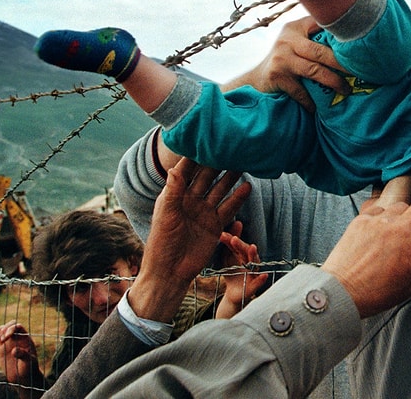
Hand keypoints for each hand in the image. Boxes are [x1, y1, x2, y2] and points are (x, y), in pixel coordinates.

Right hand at [0, 321, 43, 388]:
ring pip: (4, 330)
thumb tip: (14, 350)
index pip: (18, 327)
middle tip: (1, 339)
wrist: (23, 377)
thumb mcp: (28, 363)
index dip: (12, 328)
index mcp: (25, 339)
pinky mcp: (3, 348)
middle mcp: (18, 338)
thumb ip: (23, 355)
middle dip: (4, 329)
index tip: (7, 336)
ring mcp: (10, 342)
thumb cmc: (29, 369)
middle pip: (10, 326)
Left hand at [128, 158, 251, 322]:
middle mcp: (190, 200)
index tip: (205, 139)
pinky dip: (238, 198)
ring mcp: (204, 212)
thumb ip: (173, 192)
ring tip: (243, 162)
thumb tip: (174, 168)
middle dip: (217, 162)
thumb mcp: (167, 215)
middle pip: (206, 177)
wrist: (170, 272)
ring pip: (220, 189)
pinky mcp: (215, 225)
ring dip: (230, 177)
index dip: (195, 156)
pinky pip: (229, 207)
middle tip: (230, 146)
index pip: (186, 171)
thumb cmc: (162, 243)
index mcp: (174, 195)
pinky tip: (249, 186)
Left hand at [214, 232, 269, 318]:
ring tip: (252, 247)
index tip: (223, 235)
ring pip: (254, 263)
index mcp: (242, 255)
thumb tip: (223, 230)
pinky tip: (264, 275)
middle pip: (246, 252)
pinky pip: (259, 282)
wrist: (233, 293)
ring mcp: (253, 273)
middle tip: (234, 239)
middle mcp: (250, 262)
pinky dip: (262, 279)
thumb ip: (227, 245)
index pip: (237, 245)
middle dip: (240, 245)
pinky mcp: (254, 286)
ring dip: (253, 255)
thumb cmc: (231, 272)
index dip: (231, 240)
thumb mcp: (226, 258)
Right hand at [223, 16, 349, 111]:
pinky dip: (311, 101)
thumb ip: (315, 37)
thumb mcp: (296, 42)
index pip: (321, 24)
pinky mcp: (277, 76)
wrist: (258, 80)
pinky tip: (319, 107)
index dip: (340, 34)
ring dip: (333, 82)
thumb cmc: (286, 60)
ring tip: (346, 90)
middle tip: (359, 71)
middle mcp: (287, 40)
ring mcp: (281, 58)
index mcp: (295, 28)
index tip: (360, 44)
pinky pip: (301, 91)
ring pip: (314, 71)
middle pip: (320, 51)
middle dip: (342, 63)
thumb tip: (353, 40)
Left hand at [322, 196, 410, 318]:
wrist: (342, 291)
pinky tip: (380, 230)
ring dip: (406, 214)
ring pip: (403, 205)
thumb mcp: (410, 286)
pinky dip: (385, 216)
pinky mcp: (364, 218)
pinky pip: (381, 208)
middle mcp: (403, 228)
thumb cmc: (377, 294)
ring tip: (399, 229)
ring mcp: (382, 221)